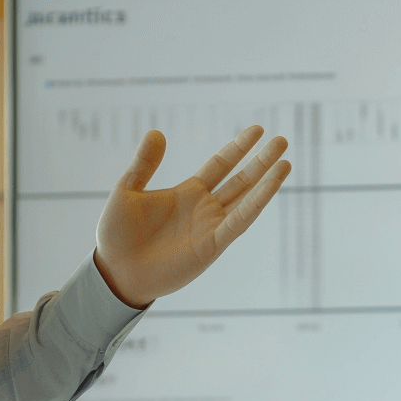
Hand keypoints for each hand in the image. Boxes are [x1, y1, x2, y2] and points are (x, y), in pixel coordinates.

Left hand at [92, 127, 291, 307]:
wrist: (115, 271)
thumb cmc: (117, 235)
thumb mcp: (127, 190)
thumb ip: (144, 164)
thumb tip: (157, 132)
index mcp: (187, 193)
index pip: (220, 165)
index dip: (238, 148)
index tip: (257, 130)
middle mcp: (204, 208)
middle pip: (240, 179)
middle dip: (261, 160)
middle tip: (282, 140)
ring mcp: (211, 227)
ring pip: (246, 199)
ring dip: (266, 181)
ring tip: (286, 161)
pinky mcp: (212, 245)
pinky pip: (239, 221)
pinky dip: (256, 203)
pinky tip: (271, 185)